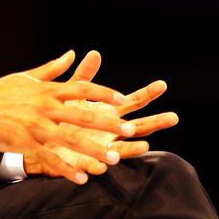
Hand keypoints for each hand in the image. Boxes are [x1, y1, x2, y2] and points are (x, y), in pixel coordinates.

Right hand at [0, 50, 135, 183]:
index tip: (122, 99)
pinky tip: (81, 178)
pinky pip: (49, 158)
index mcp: (45, 90)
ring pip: (70, 139)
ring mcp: (34, 125)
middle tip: (129, 129)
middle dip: (107, 123)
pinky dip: (66, 168)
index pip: (81, 88)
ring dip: (94, 150)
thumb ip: (52, 69)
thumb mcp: (25, 77)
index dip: (103, 93)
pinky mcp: (23, 143)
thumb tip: (72, 54)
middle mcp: (43, 106)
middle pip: (82, 115)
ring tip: (115, 159)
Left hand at [24, 51, 178, 178]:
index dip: (147, 93)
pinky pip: (94, 165)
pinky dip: (101, 165)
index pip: (133, 102)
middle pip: (138, 127)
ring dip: (133, 148)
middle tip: (174, 117)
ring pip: (122, 150)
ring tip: (146, 145)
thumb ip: (85, 76)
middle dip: (155, 122)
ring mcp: (101, 148)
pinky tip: (106, 163)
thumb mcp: (73, 93)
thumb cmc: (63, 116)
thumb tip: (95, 53)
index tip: (162, 84)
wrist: (44, 140)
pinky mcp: (85, 163)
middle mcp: (111, 132)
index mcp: (109, 113)